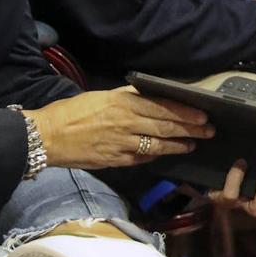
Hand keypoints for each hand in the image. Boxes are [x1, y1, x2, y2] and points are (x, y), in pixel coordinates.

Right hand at [24, 86, 214, 168]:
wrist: (47, 136)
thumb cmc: (72, 112)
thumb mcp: (103, 96)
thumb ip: (128, 98)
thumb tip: (149, 98)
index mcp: (124, 103)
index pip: (163, 107)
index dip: (185, 112)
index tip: (202, 115)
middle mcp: (127, 122)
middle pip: (166, 126)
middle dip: (190, 129)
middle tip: (208, 130)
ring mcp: (122, 144)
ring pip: (158, 145)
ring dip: (178, 145)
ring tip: (193, 144)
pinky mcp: (115, 160)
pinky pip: (141, 159)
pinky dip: (155, 157)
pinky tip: (165, 154)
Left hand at [207, 160, 255, 223]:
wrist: (210, 170)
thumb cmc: (243, 167)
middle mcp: (250, 204)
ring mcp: (235, 203)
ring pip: (239, 202)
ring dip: (242, 183)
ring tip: (243, 163)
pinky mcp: (218, 198)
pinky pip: (227, 194)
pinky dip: (232, 178)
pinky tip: (236, 165)